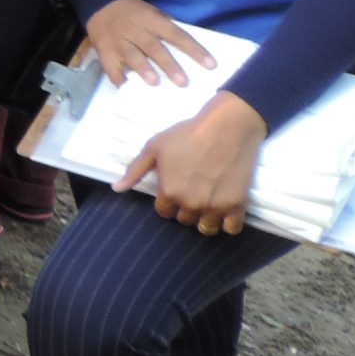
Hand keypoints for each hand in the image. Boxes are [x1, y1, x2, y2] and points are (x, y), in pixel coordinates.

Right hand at [83, 0, 216, 87]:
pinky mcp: (105, 51)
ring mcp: (118, 41)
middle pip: (154, 47)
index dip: (193, 49)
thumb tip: (188, 46)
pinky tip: (126, 87)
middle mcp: (135, 30)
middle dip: (169, 65)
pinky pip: (111, 66)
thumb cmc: (133, 12)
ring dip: (143, 69)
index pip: (176, 35)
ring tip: (154, 82)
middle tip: (183, 82)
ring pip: (132, 56)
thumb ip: (166, 27)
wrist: (100, 5)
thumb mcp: (153, 12)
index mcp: (151, 20)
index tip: (210, 65)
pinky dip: (118, 78)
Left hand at [119, 92, 267, 234]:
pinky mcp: (237, 205)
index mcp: (170, 192)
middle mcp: (191, 204)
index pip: (164, 212)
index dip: (167, 200)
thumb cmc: (187, 134)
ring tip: (207, 203)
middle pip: (185, 219)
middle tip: (192, 190)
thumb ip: (135, 170)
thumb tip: (117, 188)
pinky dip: (228, 223)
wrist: (226, 127)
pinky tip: (225, 210)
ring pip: (206, 227)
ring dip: (205, 218)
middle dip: (185, 208)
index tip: (174, 188)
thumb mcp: (154, 147)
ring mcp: (215, 207)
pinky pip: (232, 228)